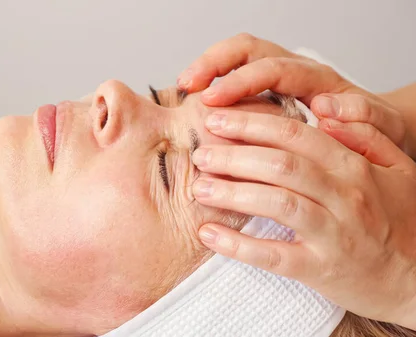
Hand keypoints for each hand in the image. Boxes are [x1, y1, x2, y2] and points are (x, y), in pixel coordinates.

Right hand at [177, 33, 406, 149]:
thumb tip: (329, 106)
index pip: (273, 69)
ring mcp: (279, 80)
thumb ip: (364, 116)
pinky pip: (236, 77)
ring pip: (238, 57)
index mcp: (318, 79)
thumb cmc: (377, 132)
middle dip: (214, 63)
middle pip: (248, 49)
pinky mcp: (268, 92)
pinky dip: (213, 84)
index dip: (240, 82)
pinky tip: (194, 102)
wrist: (380, 132)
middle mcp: (295, 71)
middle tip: (187, 84)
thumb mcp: (382, 128)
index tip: (213, 100)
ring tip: (182, 89)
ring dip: (207, 69)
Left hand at [191, 110, 415, 329]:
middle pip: (280, 165)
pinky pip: (273, 255)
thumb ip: (365, 135)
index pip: (296, 136)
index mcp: (355, 167)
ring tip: (199, 188)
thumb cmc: (402, 220)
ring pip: (276, 204)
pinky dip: (238, 245)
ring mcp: (333, 234)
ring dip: (232, 194)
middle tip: (201, 154)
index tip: (218, 120)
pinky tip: (210, 235)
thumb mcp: (397, 168)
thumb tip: (326, 111)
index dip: (253, 124)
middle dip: (234, 156)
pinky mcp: (320, 270)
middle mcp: (344, 196)